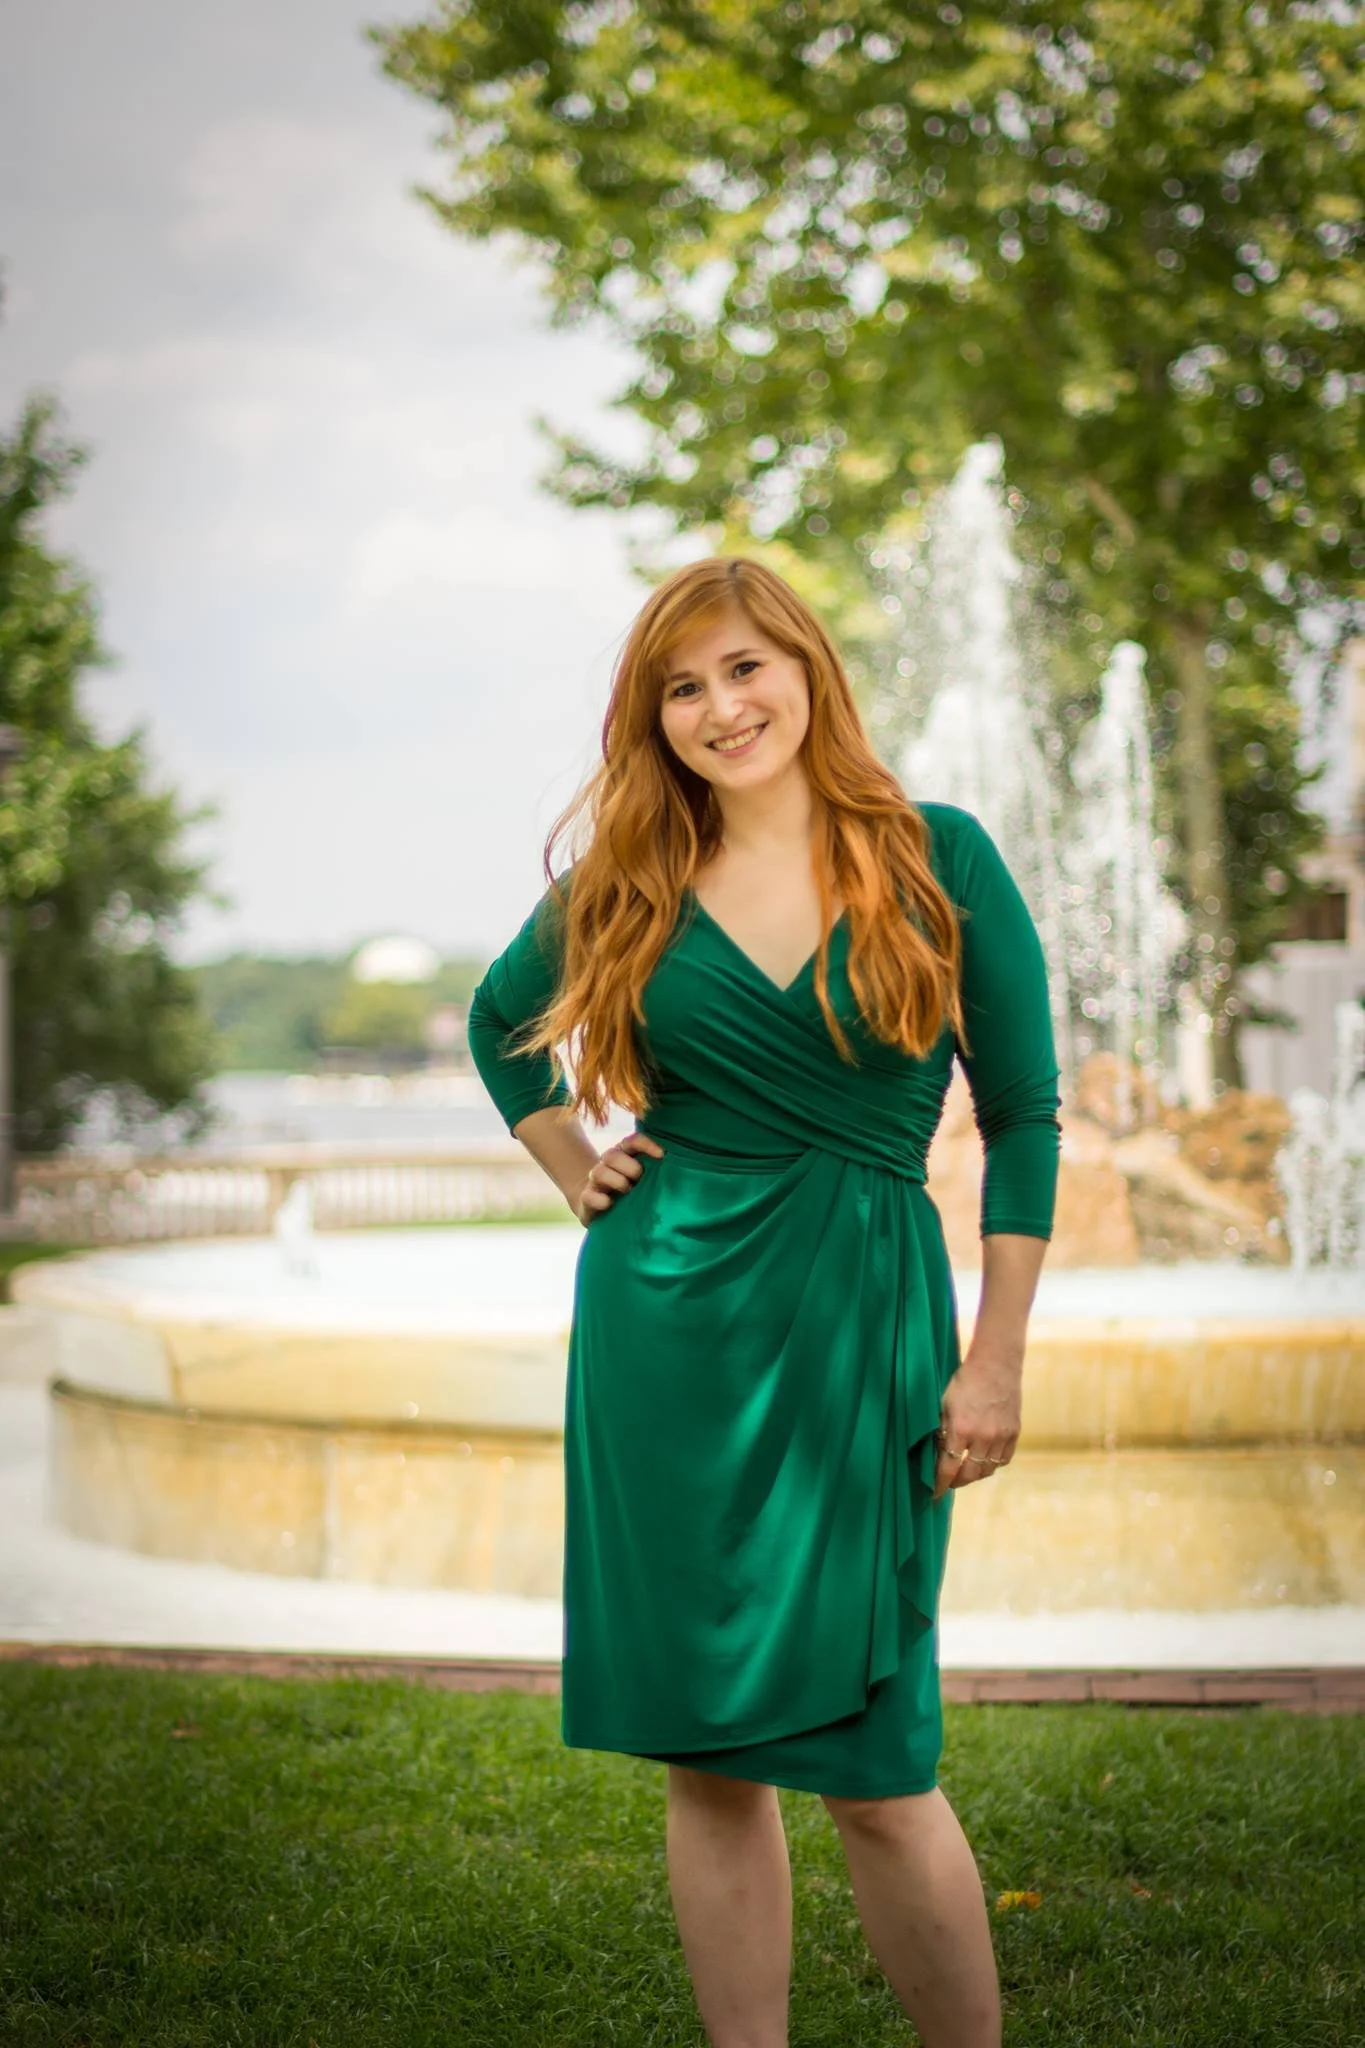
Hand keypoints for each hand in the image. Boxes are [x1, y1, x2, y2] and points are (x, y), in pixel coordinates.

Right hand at [572, 1131, 664, 1226]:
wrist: (601, 1206)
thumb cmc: (632, 1190)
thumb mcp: (646, 1178)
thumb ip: (658, 1171)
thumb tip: (685, 1171)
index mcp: (624, 1154)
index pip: (633, 1141)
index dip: (646, 1145)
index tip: (662, 1155)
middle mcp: (607, 1164)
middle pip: (613, 1155)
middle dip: (630, 1167)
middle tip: (640, 1179)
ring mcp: (595, 1181)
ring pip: (599, 1172)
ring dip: (617, 1181)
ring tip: (628, 1192)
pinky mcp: (586, 1199)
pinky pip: (588, 1196)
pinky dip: (600, 1199)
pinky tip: (610, 1204)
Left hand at [931, 1347, 1022, 1501]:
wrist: (995, 1364)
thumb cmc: (964, 1381)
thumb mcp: (945, 1405)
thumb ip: (942, 1432)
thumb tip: (937, 1456)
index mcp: (961, 1429)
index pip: (948, 1468)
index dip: (940, 1484)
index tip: (935, 1494)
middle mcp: (983, 1437)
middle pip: (969, 1474)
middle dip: (956, 1483)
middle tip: (949, 1483)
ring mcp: (1001, 1436)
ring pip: (987, 1470)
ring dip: (974, 1475)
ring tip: (965, 1473)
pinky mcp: (1014, 1432)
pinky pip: (1003, 1460)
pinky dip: (992, 1465)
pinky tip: (984, 1462)